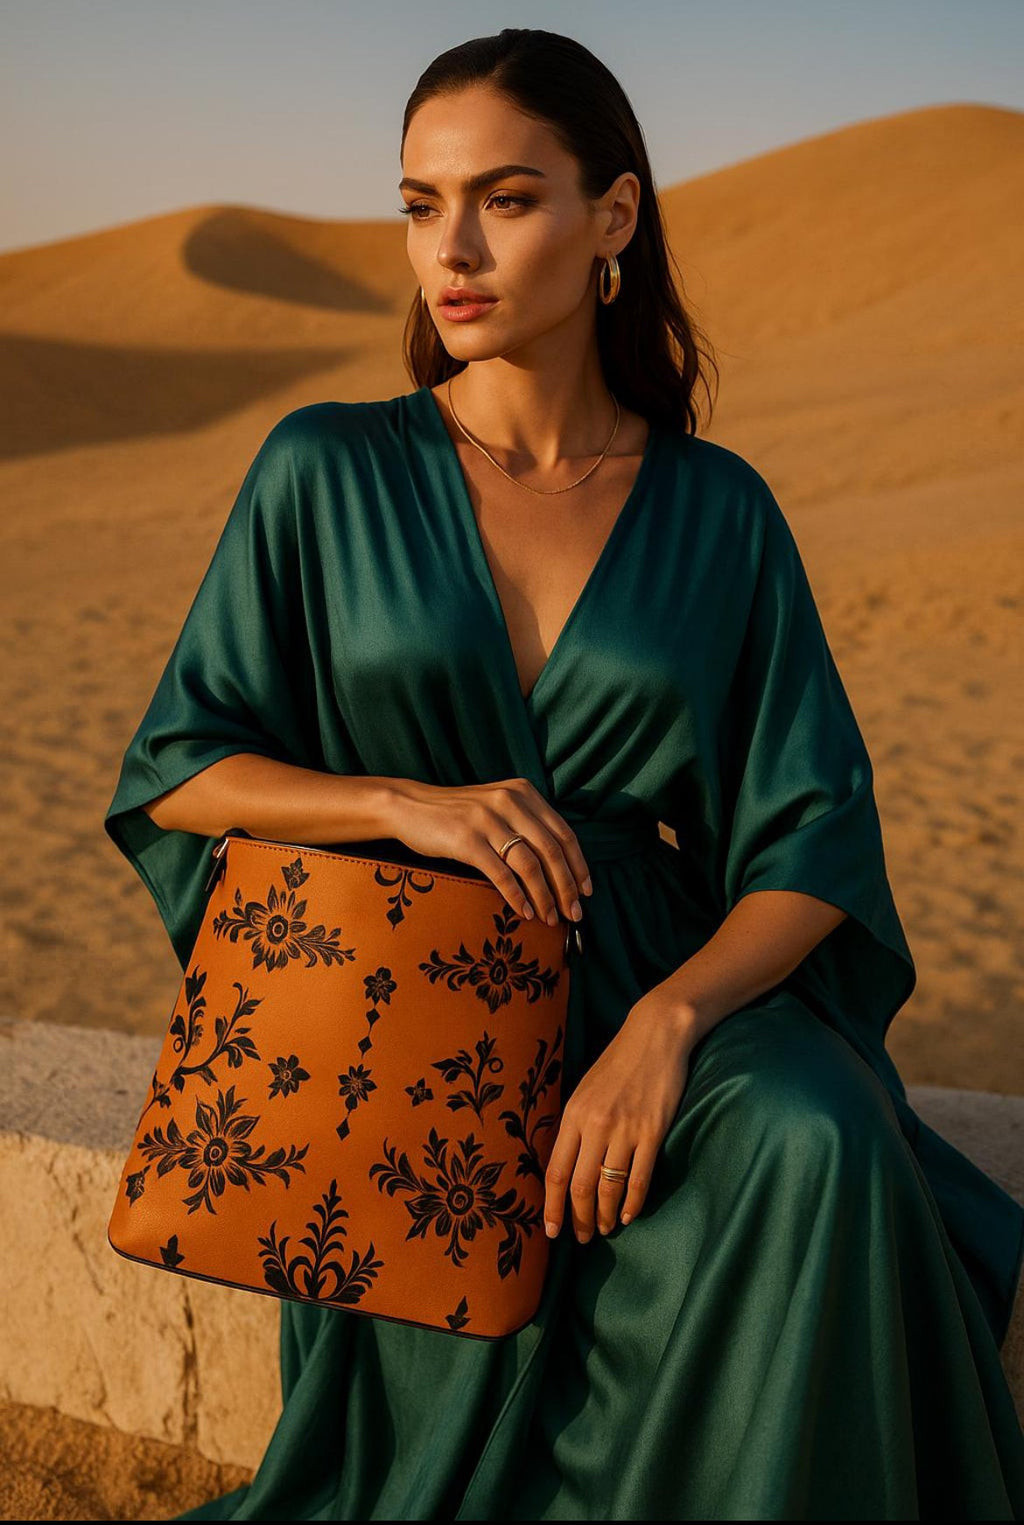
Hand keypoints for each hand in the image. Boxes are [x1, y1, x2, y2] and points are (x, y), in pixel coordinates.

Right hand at [389, 776, 591, 925]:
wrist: (410, 806)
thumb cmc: (456, 813)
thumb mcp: (496, 806)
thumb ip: (525, 823)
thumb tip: (558, 867)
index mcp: (523, 793)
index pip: (563, 833)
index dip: (579, 865)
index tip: (586, 891)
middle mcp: (509, 802)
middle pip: (552, 851)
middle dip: (567, 887)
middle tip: (574, 913)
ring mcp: (488, 820)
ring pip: (530, 864)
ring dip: (545, 896)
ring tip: (550, 917)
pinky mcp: (467, 839)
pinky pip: (501, 874)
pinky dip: (517, 896)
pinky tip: (524, 912)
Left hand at [543, 988, 694, 1240]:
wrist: (654, 1035)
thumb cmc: (618, 1062)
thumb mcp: (584, 1089)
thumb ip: (575, 1125)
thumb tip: (567, 1165)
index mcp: (573, 1114)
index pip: (555, 1172)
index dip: (551, 1207)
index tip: (552, 1231)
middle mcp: (595, 1124)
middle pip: (580, 1187)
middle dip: (580, 1219)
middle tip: (583, 1237)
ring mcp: (625, 1129)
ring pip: (609, 1188)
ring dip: (606, 1216)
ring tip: (607, 1229)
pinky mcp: (652, 1132)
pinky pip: (638, 1178)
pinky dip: (633, 1203)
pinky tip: (629, 1216)